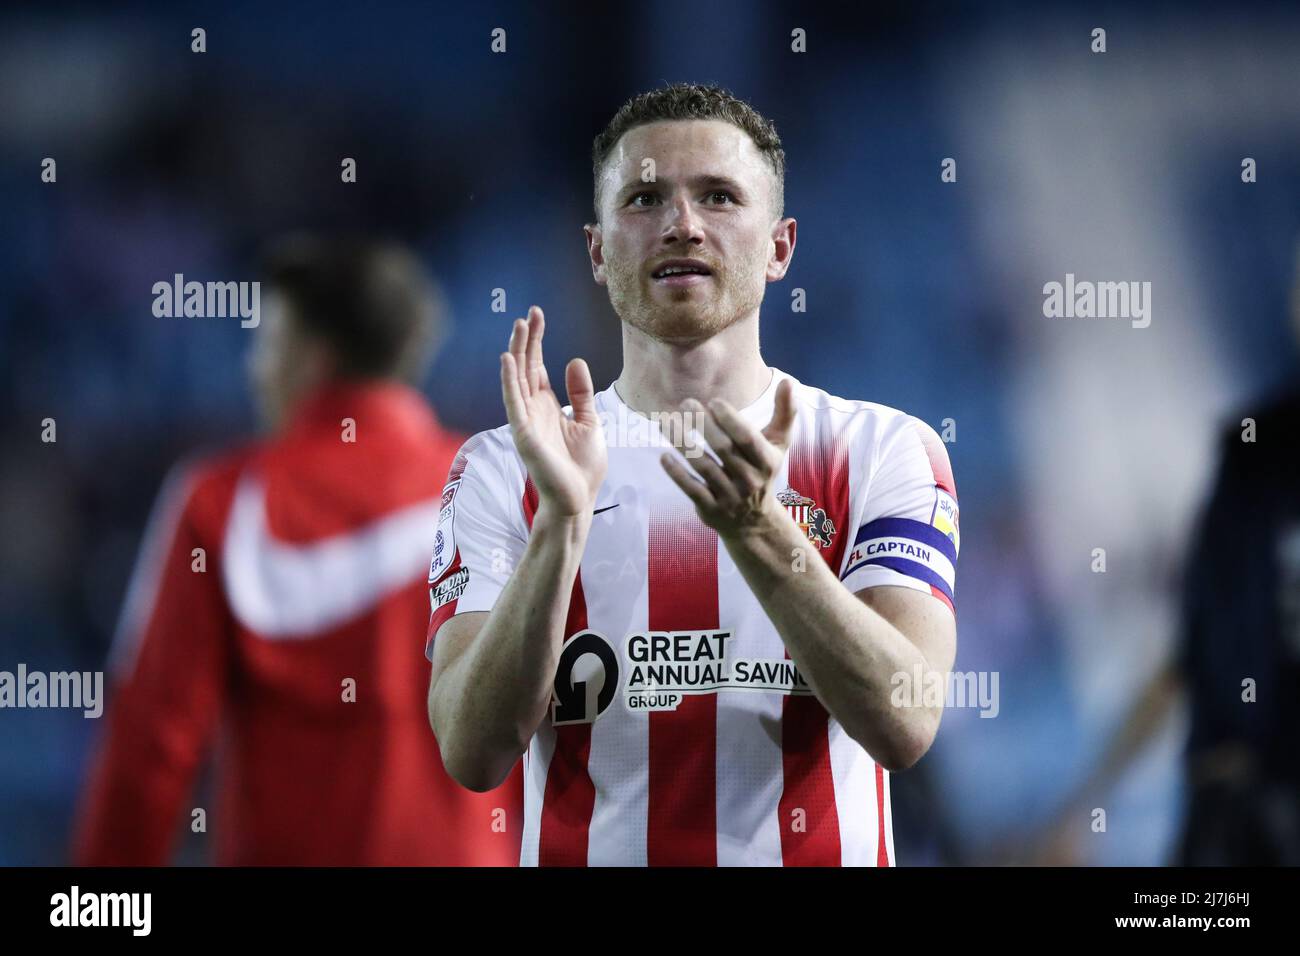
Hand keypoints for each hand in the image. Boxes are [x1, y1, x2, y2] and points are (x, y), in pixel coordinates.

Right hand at [500, 306, 606, 517]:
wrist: (578, 499)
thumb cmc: (582, 467)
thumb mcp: (589, 421)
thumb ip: (580, 393)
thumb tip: (574, 360)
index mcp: (547, 406)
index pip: (536, 366)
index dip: (536, 341)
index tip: (538, 315)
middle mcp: (532, 410)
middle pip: (524, 367)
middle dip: (526, 339)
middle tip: (529, 313)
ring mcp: (525, 421)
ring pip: (517, 378)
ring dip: (516, 352)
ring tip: (519, 326)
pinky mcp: (523, 434)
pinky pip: (513, 402)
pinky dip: (509, 380)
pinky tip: (508, 358)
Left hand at [659, 377, 796, 537]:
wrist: (753, 520)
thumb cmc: (762, 470)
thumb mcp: (778, 444)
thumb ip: (785, 413)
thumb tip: (787, 380)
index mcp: (766, 462)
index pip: (747, 439)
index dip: (730, 420)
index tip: (713, 402)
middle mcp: (749, 480)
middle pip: (723, 449)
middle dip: (703, 424)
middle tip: (686, 403)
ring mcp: (729, 496)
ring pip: (703, 467)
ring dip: (683, 443)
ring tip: (666, 422)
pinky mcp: (710, 509)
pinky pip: (691, 489)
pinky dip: (677, 473)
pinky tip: (664, 456)